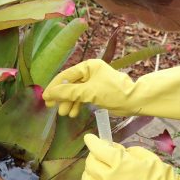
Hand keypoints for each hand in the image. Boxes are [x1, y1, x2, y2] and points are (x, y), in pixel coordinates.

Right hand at [42, 59, 179, 119]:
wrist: (134, 101)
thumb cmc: (113, 92)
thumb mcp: (88, 92)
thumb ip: (67, 93)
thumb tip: (48, 94)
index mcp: (88, 66)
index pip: (65, 76)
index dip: (54, 87)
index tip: (45, 97)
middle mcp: (89, 72)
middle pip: (69, 84)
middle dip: (61, 97)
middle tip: (51, 107)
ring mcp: (93, 82)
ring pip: (75, 92)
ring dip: (69, 103)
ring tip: (64, 114)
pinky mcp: (97, 92)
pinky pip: (82, 97)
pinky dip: (77, 105)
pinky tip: (72, 113)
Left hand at [82, 134, 179, 179]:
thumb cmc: (161, 175)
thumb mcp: (142, 156)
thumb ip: (122, 150)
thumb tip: (105, 143)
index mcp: (119, 163)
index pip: (96, 148)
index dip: (93, 141)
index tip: (92, 137)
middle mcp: (110, 179)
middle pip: (90, 164)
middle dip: (94, 157)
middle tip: (100, 153)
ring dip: (93, 173)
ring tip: (103, 169)